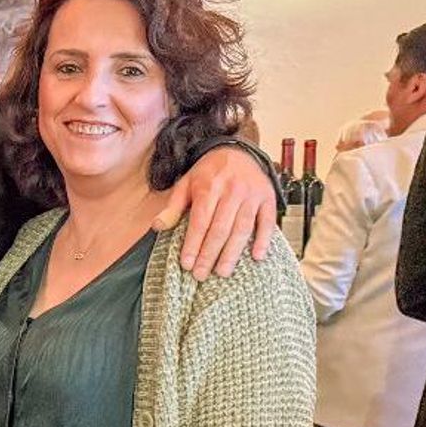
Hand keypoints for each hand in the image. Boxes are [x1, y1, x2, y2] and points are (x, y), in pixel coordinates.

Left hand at [154, 145, 278, 280]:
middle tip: (201, 275)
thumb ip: (173, 206)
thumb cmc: (208, 173)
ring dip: (233, 253)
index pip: (200, 221)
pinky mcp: (268, 198)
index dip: (193, 244)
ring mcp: (252, 195)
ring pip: (242, 228)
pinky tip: (256, 257)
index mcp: (209, 187)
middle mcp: (232, 191)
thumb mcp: (186, 184)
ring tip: (223, 272)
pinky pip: (267, 221)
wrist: (237, 151)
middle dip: (209, 254)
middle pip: (220, 228)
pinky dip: (263, 239)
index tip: (187, 264)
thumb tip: (158, 227)